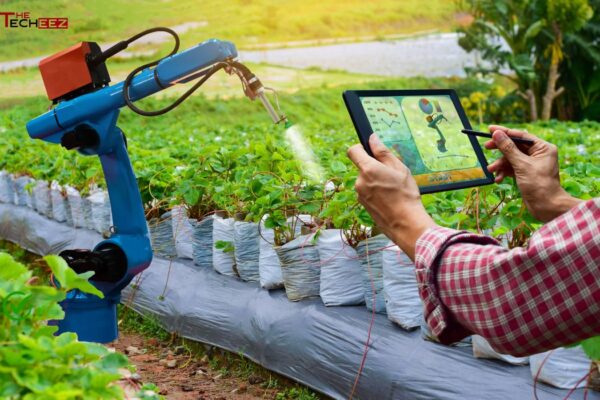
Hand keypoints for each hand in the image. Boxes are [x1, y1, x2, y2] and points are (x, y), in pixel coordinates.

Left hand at [347, 134, 435, 258]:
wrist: (406, 223)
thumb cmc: (405, 194)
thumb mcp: (399, 169)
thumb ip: (383, 152)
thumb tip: (372, 138)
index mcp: (368, 169)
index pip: (353, 151)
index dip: (360, 147)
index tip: (369, 150)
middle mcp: (359, 181)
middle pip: (362, 167)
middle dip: (374, 167)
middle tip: (391, 174)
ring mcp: (359, 194)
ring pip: (365, 180)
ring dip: (375, 180)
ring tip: (392, 188)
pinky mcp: (362, 204)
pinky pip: (367, 192)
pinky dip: (375, 192)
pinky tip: (389, 198)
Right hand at [485, 125, 581, 221]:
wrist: (546, 206)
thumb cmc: (539, 185)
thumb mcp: (521, 165)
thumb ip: (508, 149)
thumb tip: (497, 134)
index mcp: (543, 148)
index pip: (521, 136)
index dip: (505, 132)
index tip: (490, 129)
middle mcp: (538, 154)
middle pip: (514, 146)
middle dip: (500, 149)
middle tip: (486, 147)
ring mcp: (531, 164)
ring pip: (511, 159)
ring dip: (500, 164)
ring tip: (490, 170)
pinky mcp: (525, 174)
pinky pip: (511, 169)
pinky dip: (504, 172)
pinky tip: (498, 179)